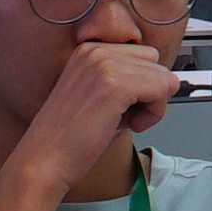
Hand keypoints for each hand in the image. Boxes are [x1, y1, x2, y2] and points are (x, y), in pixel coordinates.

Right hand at [9, 40, 176, 198]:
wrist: (43, 160)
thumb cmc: (69, 138)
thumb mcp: (97, 95)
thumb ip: (125, 80)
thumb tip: (168, 80)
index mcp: (89, 50)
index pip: (143, 55)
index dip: (142, 84)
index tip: (124, 106)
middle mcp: (96, 51)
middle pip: (155, 62)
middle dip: (150, 91)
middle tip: (127, 116)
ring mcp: (104, 66)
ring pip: (163, 76)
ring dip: (153, 104)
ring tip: (127, 121)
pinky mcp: (115, 86)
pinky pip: (161, 90)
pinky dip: (155, 113)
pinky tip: (133, 126)